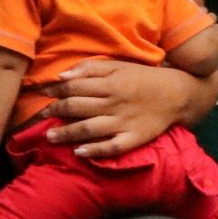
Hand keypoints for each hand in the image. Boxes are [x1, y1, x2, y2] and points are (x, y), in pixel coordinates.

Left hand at [44, 58, 192, 161]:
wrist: (177, 94)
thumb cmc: (143, 78)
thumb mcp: (119, 65)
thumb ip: (90, 68)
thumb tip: (61, 77)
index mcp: (110, 83)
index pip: (75, 87)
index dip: (56, 91)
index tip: (43, 94)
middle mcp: (114, 103)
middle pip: (77, 108)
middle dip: (56, 112)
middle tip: (40, 116)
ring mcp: (124, 123)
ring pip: (89, 129)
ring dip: (66, 133)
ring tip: (49, 137)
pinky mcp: (133, 138)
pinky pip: (111, 147)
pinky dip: (94, 151)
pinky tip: (79, 152)